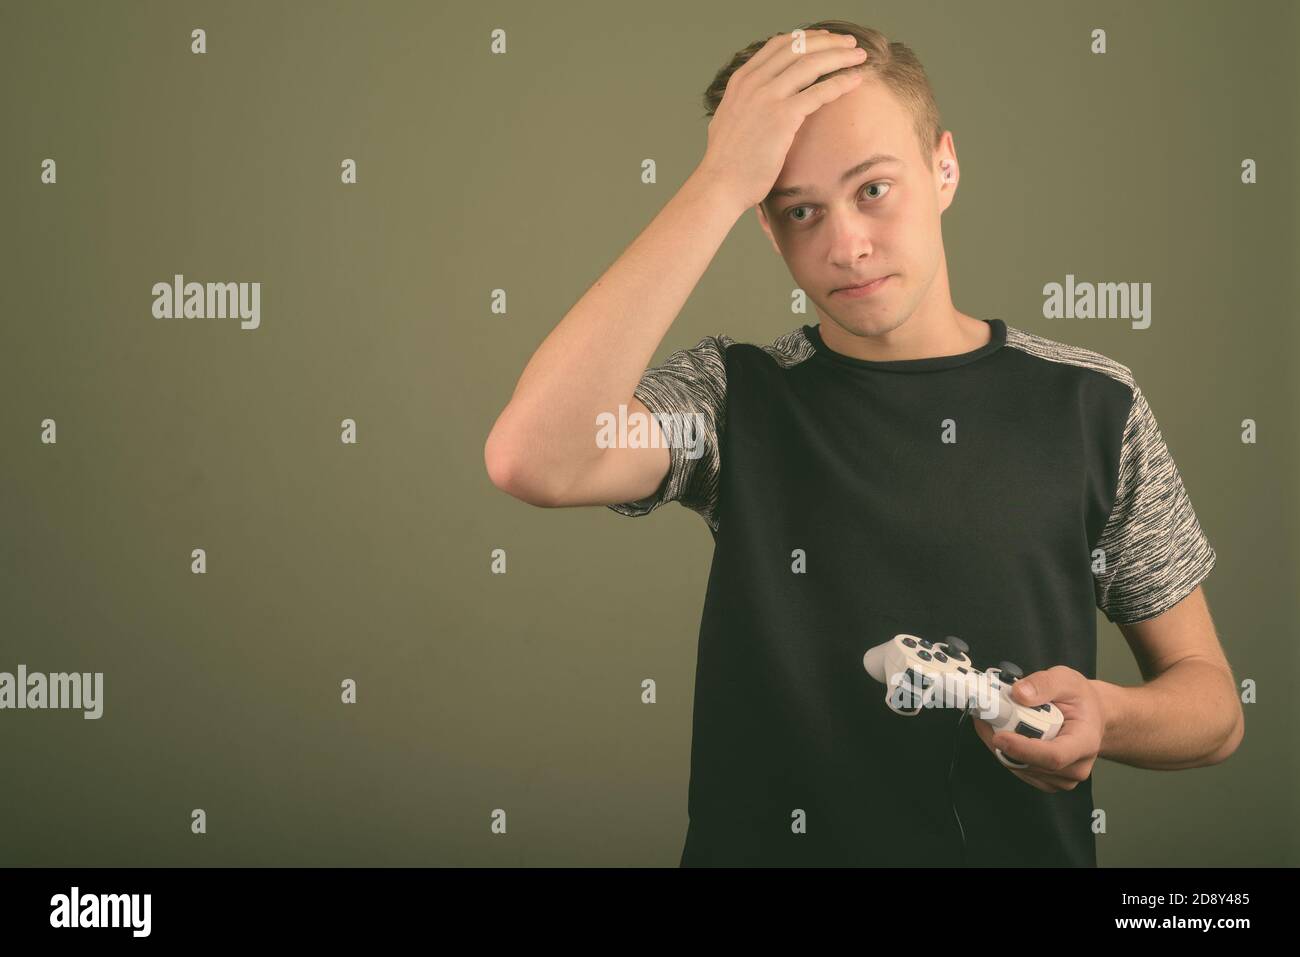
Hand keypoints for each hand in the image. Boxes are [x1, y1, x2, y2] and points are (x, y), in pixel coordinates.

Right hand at [697, 28, 867, 210]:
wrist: (720, 185)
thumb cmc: (726, 162)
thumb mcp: (728, 119)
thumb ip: (742, 103)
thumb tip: (749, 103)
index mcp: (741, 80)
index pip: (779, 45)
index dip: (807, 38)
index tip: (826, 40)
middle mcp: (753, 83)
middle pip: (798, 48)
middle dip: (829, 41)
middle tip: (849, 44)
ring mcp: (767, 98)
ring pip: (811, 63)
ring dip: (840, 56)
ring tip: (860, 57)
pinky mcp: (782, 117)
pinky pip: (819, 92)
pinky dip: (840, 83)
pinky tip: (855, 80)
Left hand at [969, 666, 1104, 791]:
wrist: (1090, 716)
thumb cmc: (1080, 700)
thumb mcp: (1066, 680)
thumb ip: (1044, 684)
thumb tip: (1019, 693)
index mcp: (1085, 742)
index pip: (1054, 756)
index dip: (1023, 749)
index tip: (999, 736)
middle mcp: (1075, 766)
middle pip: (1031, 764)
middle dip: (1002, 742)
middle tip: (985, 716)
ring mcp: (1061, 777)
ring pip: (1019, 768)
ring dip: (999, 746)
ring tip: (994, 720)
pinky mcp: (1047, 780)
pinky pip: (1018, 770)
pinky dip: (1004, 752)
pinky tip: (1002, 732)